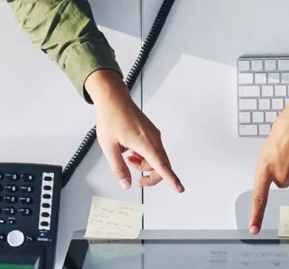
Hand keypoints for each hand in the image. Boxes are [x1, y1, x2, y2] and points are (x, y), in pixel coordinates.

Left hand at [85, 69, 183, 191]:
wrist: (113, 100)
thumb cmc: (111, 118)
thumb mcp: (109, 147)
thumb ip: (118, 168)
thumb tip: (126, 184)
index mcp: (145, 142)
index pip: (161, 166)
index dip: (171, 179)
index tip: (180, 188)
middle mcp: (153, 138)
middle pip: (161, 165)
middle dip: (149, 175)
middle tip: (137, 180)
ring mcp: (153, 135)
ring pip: (157, 158)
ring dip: (144, 164)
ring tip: (128, 158)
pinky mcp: (151, 132)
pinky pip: (153, 150)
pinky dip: (144, 156)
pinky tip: (131, 151)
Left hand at [248, 77, 288, 233]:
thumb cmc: (288, 127)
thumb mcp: (271, 148)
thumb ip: (273, 165)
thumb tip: (278, 174)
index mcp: (265, 166)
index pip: (259, 196)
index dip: (257, 215)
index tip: (254, 229)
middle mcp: (280, 174)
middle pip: (284, 183)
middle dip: (287, 171)